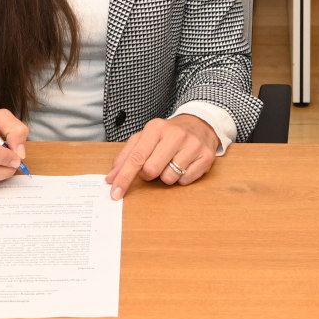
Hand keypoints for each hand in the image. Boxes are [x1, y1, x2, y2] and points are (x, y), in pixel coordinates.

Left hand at [104, 114, 218, 200]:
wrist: (199, 124)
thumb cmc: (166, 135)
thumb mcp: (144, 139)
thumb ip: (126, 157)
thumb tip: (111, 178)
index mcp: (155, 128)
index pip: (136, 158)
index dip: (124, 178)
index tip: (115, 193)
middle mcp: (175, 134)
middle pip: (151, 171)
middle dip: (149, 174)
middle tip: (155, 164)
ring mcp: (193, 145)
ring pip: (169, 178)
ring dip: (166, 176)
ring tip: (171, 162)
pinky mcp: (206, 157)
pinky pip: (185, 181)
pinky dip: (181, 178)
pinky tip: (184, 165)